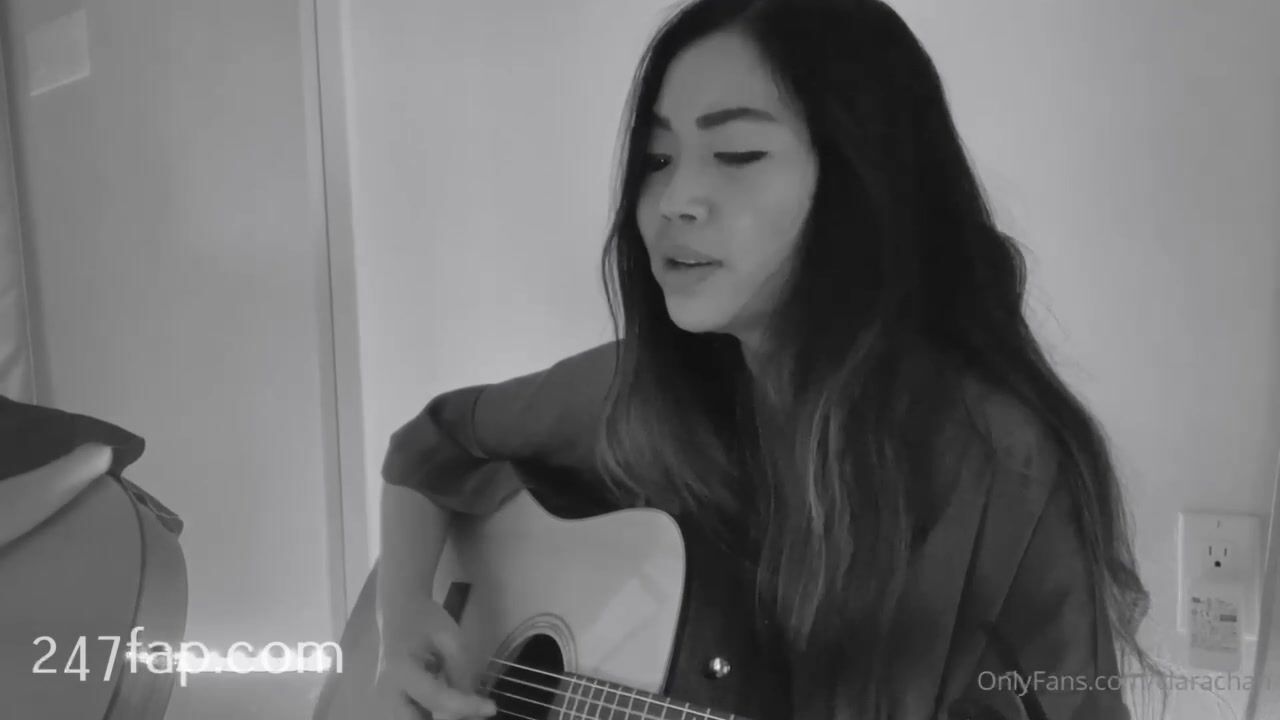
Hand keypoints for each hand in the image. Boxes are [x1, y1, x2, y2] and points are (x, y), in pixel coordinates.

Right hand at [375, 595, 497, 719]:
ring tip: (466, 706)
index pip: (435, 697)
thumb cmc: (425, 619)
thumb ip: (460, 672)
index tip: (491, 708)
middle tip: (474, 712)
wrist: (399, 611)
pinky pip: (414, 715)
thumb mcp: (449, 638)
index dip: (465, 706)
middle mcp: (387, 690)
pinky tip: (453, 705)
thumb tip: (471, 705)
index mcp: (400, 668)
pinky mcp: (393, 702)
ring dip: (441, 718)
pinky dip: (433, 714)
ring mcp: (387, 699)